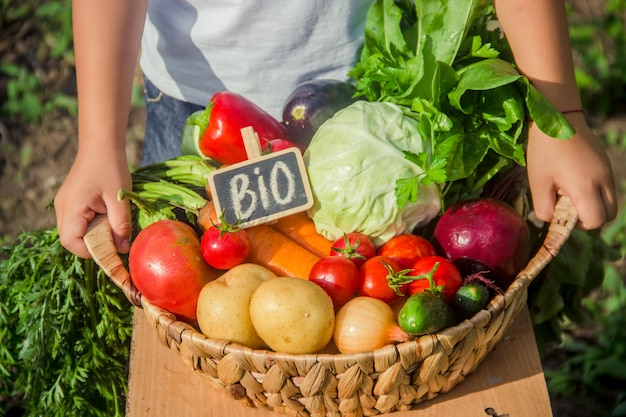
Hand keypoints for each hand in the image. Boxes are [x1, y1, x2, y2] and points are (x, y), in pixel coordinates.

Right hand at [54, 150, 132, 257]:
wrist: (101, 145)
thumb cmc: (111, 168)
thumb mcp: (119, 198)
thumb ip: (121, 225)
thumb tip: (123, 249)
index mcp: (72, 207)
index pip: (72, 242)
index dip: (92, 251)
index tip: (112, 249)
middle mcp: (62, 208)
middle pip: (71, 240)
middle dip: (93, 244)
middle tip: (115, 236)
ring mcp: (64, 204)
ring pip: (74, 232)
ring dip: (93, 234)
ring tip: (111, 222)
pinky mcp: (70, 202)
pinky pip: (77, 222)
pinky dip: (92, 225)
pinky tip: (106, 215)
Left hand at [526, 114, 617, 229]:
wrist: (557, 117)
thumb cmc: (544, 150)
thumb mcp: (537, 182)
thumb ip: (543, 207)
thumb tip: (550, 219)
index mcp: (586, 188)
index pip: (595, 220)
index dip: (578, 224)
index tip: (561, 212)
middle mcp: (604, 181)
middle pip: (609, 214)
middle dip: (590, 217)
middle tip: (567, 205)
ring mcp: (608, 171)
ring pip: (611, 201)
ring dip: (594, 204)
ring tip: (570, 190)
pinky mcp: (606, 163)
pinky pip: (608, 186)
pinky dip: (596, 191)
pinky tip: (574, 178)